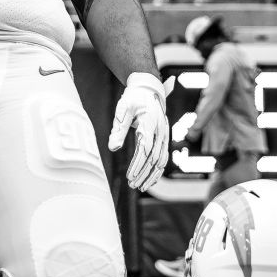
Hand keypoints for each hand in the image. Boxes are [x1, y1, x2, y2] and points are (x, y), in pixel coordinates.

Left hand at [108, 73, 175, 191]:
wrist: (149, 89)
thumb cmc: (133, 99)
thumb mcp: (123, 109)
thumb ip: (118, 129)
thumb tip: (112, 148)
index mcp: (150, 122)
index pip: (145, 148)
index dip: (138, 164)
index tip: (130, 176)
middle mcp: (161, 131)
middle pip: (154, 158)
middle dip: (143, 173)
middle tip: (132, 185)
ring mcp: (164, 136)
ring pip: (161, 161)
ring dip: (151, 175)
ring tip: (139, 186)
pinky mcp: (163, 139)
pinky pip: (163, 158)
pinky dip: (157, 171)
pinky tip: (149, 180)